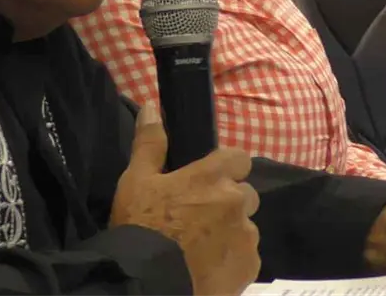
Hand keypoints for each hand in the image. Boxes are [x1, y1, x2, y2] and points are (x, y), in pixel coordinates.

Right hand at [111, 105, 260, 295]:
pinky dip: (232, 260)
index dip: (227, 168)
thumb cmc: (140, 226)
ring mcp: (246, 236)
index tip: (209, 180)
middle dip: (228, 203)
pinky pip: (246, 257)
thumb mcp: (136, 181)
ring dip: (230, 232)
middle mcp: (236, 202)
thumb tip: (151, 107)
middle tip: (200, 218)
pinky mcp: (249, 268)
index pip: (240, 158)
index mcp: (212, 177)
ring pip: (246, 227)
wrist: (147, 282)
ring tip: (202, 247)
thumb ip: (150, 144)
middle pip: (244, 195)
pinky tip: (208, 267)